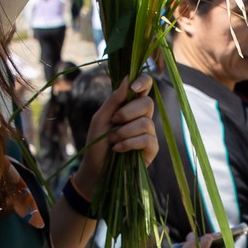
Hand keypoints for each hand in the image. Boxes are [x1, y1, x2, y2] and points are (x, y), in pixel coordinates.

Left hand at [74, 74, 157, 199]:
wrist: (96, 169)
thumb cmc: (97, 143)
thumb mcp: (100, 119)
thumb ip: (114, 100)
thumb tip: (127, 78)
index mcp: (130, 105)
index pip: (145, 86)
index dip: (143, 81)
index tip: (133, 87)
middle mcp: (142, 117)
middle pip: (147, 103)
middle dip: (128, 112)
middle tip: (114, 121)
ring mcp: (149, 133)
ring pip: (146, 123)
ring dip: (125, 131)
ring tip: (113, 140)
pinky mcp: (152, 149)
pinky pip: (147, 139)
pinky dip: (130, 143)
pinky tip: (118, 149)